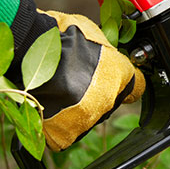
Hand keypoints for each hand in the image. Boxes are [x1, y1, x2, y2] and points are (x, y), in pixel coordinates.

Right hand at [26, 9, 144, 150]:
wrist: (33, 49)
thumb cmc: (63, 35)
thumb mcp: (96, 34)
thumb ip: (106, 52)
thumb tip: (106, 55)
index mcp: (122, 76)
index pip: (136, 87)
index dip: (123, 81)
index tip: (116, 79)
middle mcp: (109, 102)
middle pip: (108, 103)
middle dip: (96, 93)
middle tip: (76, 78)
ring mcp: (87, 120)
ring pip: (86, 118)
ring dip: (76, 107)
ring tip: (59, 88)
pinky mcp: (64, 134)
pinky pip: (64, 132)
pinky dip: (56, 123)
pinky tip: (49, 103)